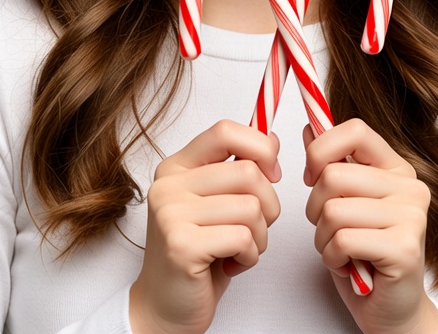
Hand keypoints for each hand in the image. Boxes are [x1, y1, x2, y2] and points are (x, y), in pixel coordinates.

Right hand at [129, 120, 280, 333]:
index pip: (225, 131)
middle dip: (269, 205)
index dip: (260, 147)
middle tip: (255, 228)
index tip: (271, 172)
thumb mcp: (217, 202)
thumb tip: (273, 139)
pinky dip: (250, 256)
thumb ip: (237, 169)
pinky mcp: (181, 245)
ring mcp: (171, 213)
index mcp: (176, 166)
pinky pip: (243, 237)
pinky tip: (232, 264)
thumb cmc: (198, 253)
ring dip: (259, 236)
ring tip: (239, 249)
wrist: (165, 307)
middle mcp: (168, 184)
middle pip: (248, 172)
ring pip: (251, 207)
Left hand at [303, 119, 437, 333]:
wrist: (393, 310)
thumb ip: (331, 162)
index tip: (313, 176)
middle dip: (315, 207)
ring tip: (340, 249)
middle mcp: (410, 186)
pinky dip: (332, 257)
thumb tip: (311, 126)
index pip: (355, 130)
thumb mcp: (344, 200)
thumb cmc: (365, 253)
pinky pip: (342, 239)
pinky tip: (347, 264)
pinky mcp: (405, 248)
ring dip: (322, 237)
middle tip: (330, 229)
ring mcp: (412, 216)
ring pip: (333, 209)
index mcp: (396, 167)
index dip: (322, 149)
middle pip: (333, 174)